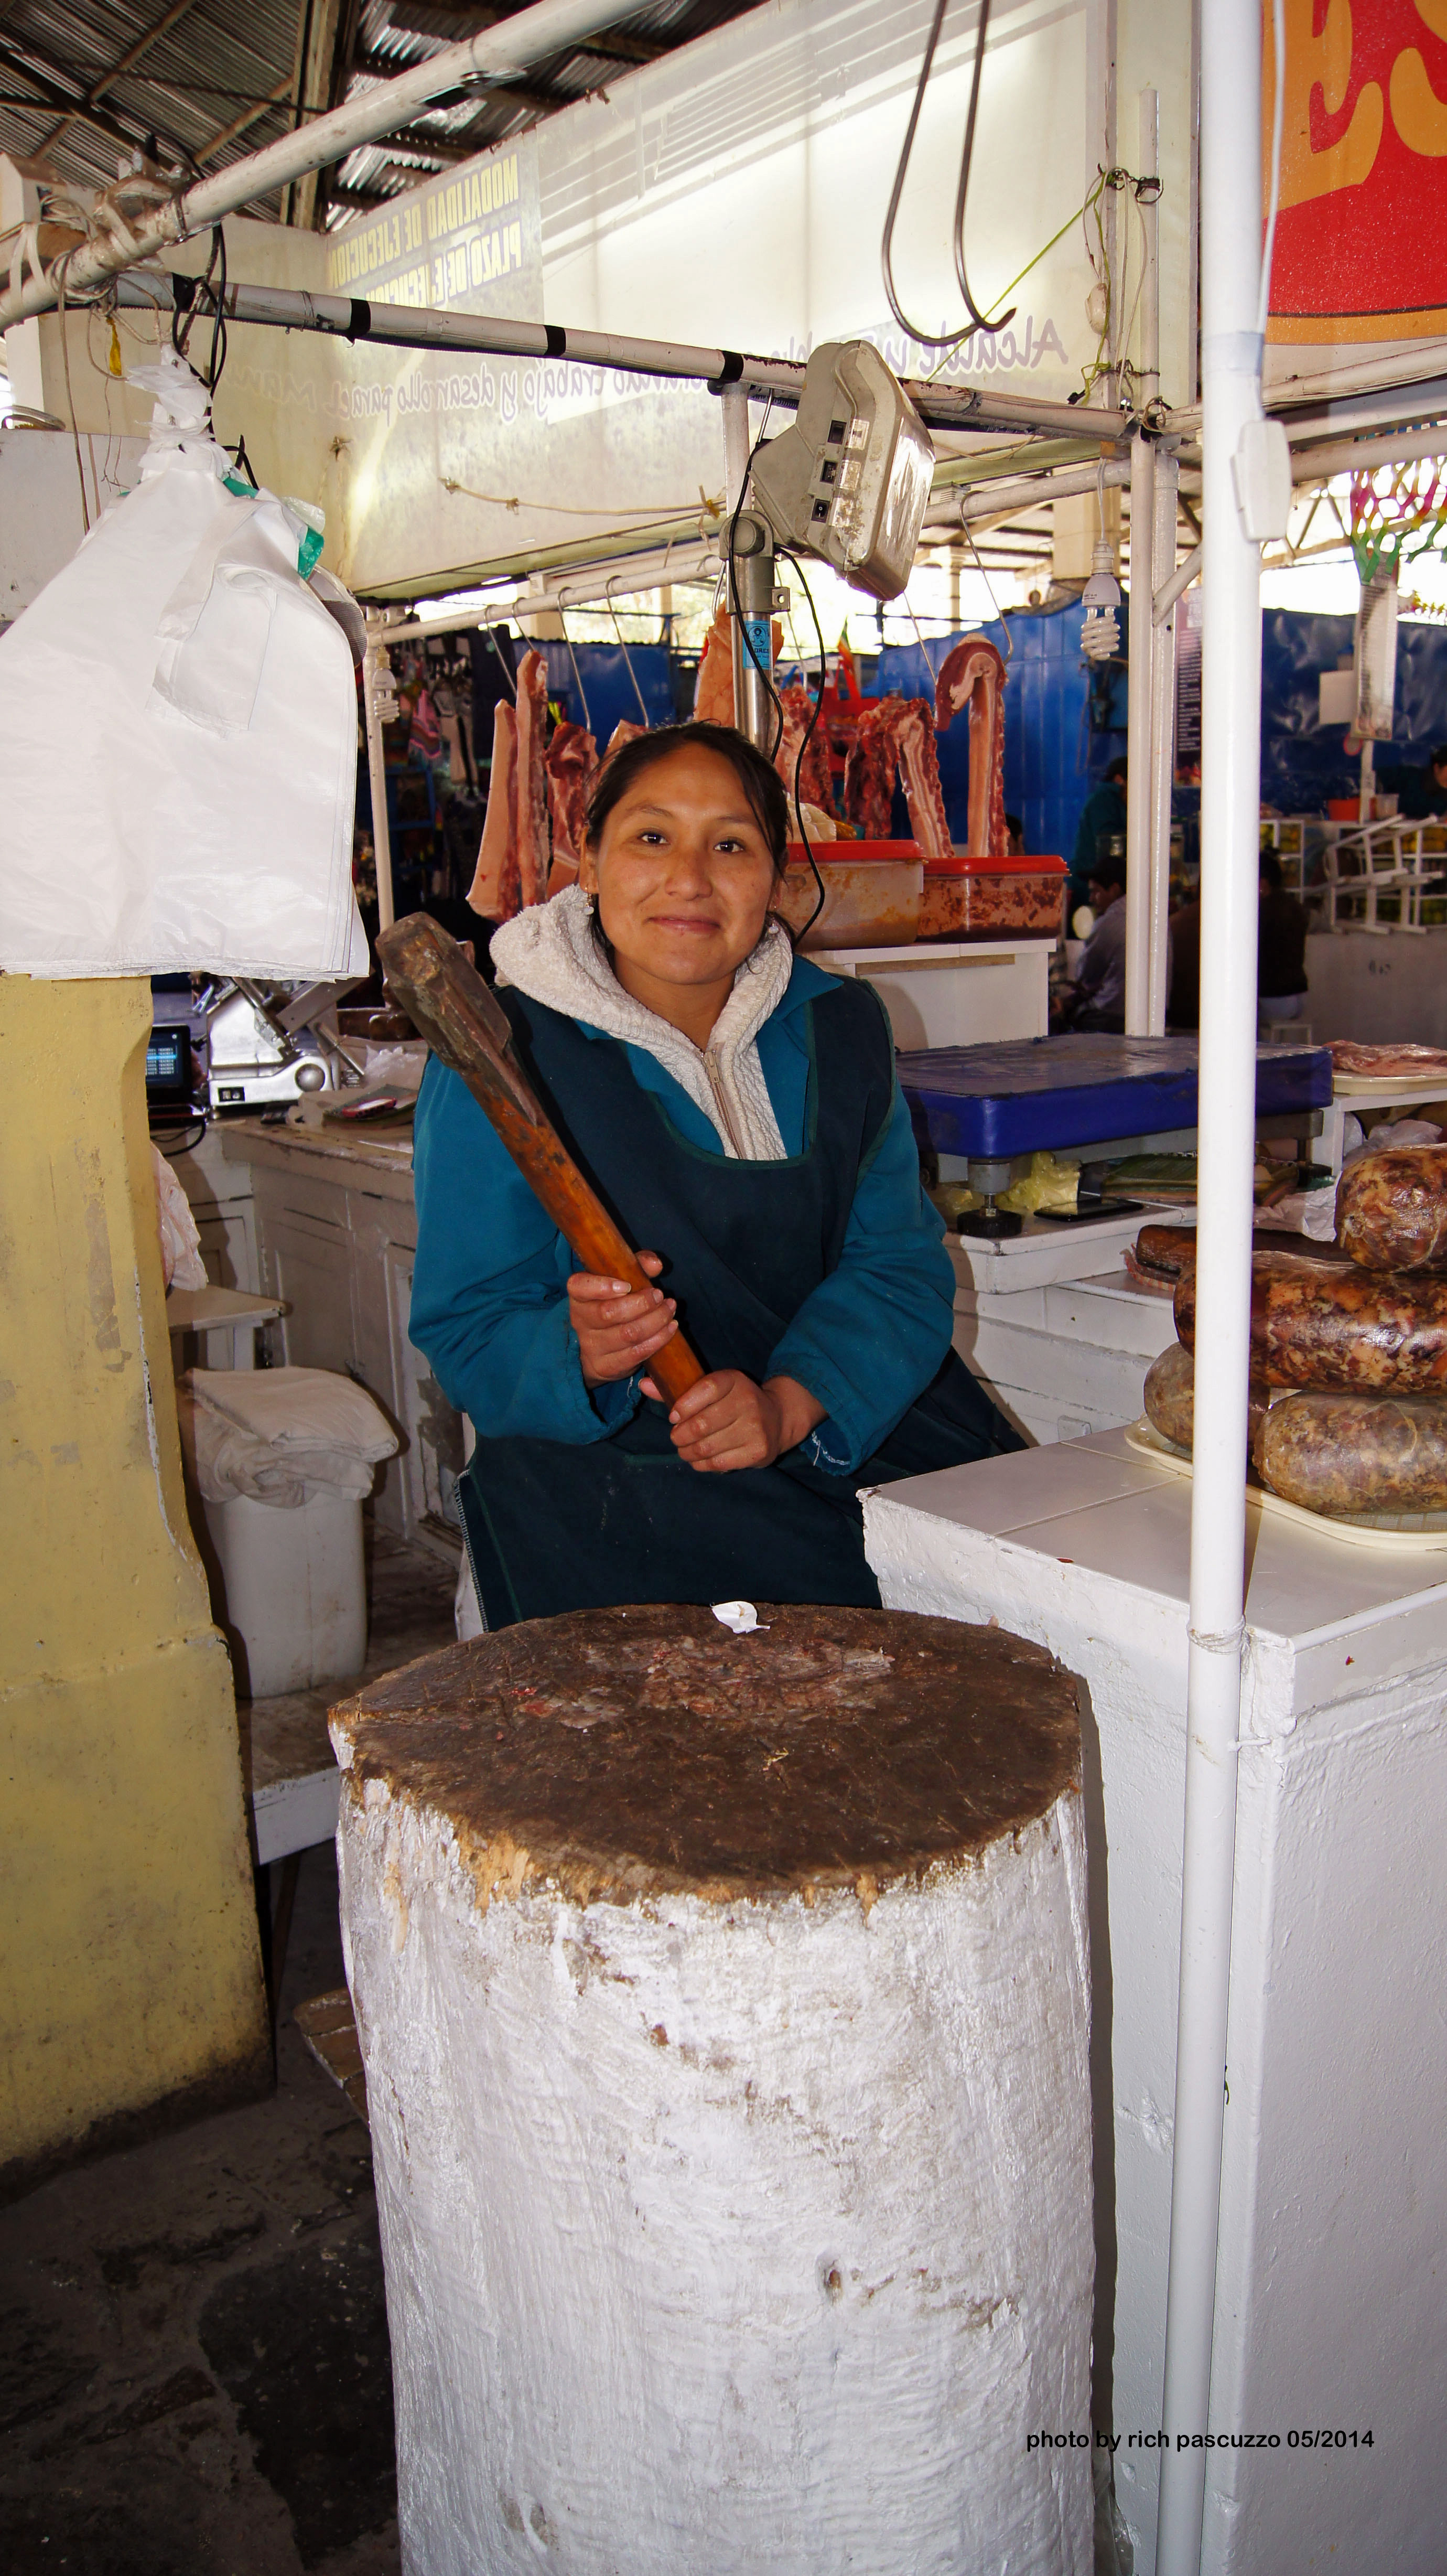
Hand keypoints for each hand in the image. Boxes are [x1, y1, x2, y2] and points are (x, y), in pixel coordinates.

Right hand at [569, 1251, 677, 1388]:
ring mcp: (591, 1347)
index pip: (579, 1287)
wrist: (597, 1350)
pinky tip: (670, 1328)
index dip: (601, 1286)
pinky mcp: (606, 1367)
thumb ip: (637, 1264)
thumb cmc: (614, 1304)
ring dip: (655, 1321)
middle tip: (660, 1295)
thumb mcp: (621, 1280)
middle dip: (641, 1303)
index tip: (626, 1285)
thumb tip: (655, 1264)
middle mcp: (580, 1321)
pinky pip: (636, 1354)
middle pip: (609, 1313)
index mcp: (579, 1296)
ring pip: (627, 1334)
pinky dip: (658, 1340)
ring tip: (670, 1309)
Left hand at [660, 1370, 824, 1473]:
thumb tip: (643, 1384)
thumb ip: (678, 1389)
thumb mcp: (711, 1390)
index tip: (673, 1417)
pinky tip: (699, 1459)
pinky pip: (718, 1463)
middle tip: (676, 1437)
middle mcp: (748, 1401)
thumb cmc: (733, 1403)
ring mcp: (756, 1428)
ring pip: (707, 1447)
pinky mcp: (758, 1451)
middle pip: (701, 1424)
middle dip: (680, 1435)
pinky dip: (701, 1464)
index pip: (706, 1388)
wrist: (777, 1418)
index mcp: (734, 1380)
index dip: (684, 1405)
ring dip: (687, 1452)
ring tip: (684, 1449)